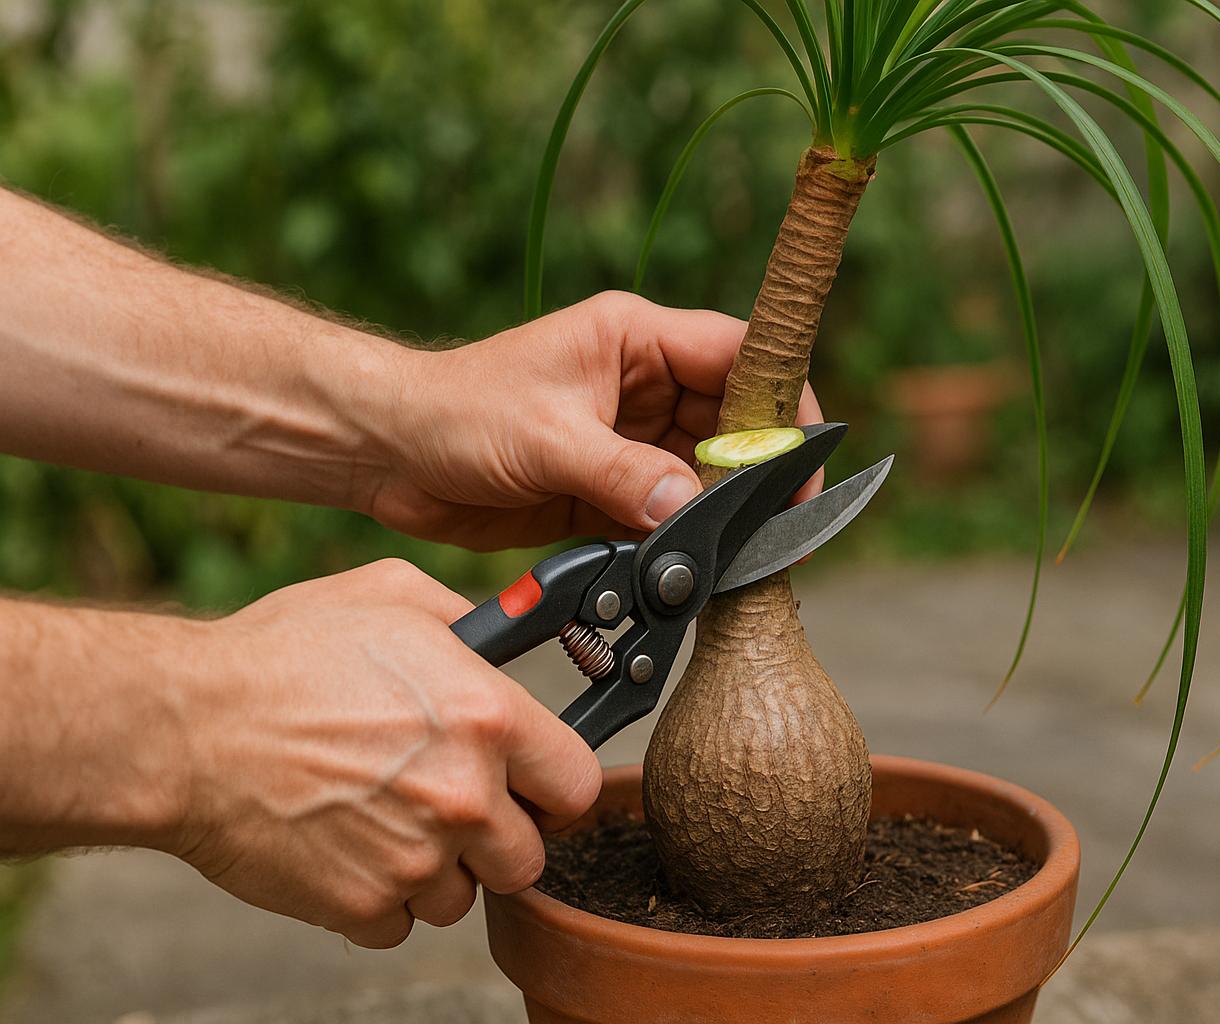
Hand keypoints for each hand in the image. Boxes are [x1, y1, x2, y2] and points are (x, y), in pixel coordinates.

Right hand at [168, 559, 600, 947]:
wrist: (185, 728)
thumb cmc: (281, 656)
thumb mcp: (389, 596)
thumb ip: (467, 620)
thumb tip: (507, 630)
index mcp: (489, 719)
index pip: (580, 784)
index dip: (556, 786)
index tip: (533, 784)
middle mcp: (465, 795)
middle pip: (529, 856)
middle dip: (498, 837)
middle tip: (452, 805)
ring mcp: (414, 858)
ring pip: (465, 896)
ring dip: (437, 869)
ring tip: (386, 819)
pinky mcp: (361, 904)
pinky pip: (400, 921)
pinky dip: (380, 897)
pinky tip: (349, 847)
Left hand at [365, 291, 823, 549]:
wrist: (386, 453)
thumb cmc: (453, 412)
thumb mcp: (545, 438)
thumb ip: (624, 475)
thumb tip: (689, 512)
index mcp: (635, 339)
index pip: (737, 353)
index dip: (780, 397)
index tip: (805, 450)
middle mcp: (643, 385)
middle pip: (733, 421)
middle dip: (760, 469)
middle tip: (783, 520)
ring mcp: (628, 440)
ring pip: (705, 473)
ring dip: (721, 511)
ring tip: (740, 549)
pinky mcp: (608, 488)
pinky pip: (666, 512)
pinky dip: (681, 538)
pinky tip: (692, 562)